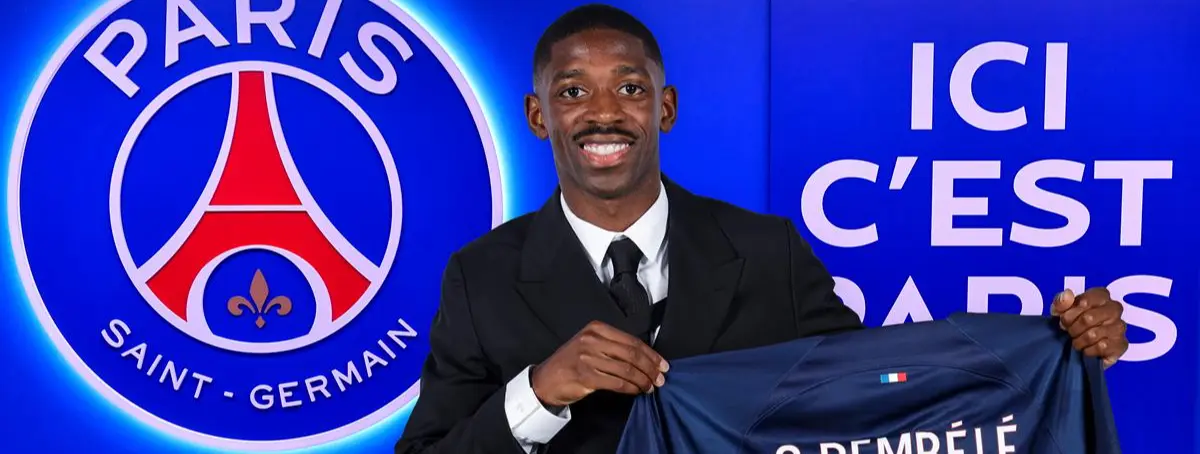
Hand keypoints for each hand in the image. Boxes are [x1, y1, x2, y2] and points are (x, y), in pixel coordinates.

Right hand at [530, 321, 668, 407]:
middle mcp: (593, 340)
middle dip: (650, 367)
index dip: (651, 354)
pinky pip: (617, 382)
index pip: (631, 341)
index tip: (662, 364)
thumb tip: (644, 358)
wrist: (545, 380)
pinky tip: (636, 391)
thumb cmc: (571, 363)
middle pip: (632, 354)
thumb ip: (613, 346)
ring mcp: (588, 357)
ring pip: (626, 369)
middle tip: (660, 378)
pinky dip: (631, 388)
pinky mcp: (586, 375)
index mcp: (597, 328)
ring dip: (643, 380)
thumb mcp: (589, 345)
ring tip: (650, 387)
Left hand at [1051, 288, 1128, 368]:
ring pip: (1093, 334)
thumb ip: (1061, 301)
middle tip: (1070, 332)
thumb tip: (1067, 295)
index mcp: (1101, 295)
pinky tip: (1087, 349)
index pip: (1085, 301)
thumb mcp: (1060, 310)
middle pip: (1088, 318)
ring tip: (1077, 341)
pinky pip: (1101, 348)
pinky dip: (1088, 350)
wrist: (1076, 345)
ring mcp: (1120, 326)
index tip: (1065, 319)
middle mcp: (1114, 308)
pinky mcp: (1121, 344)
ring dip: (1079, 341)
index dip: (1071, 313)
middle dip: (1073, 328)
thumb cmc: (1071, 322)